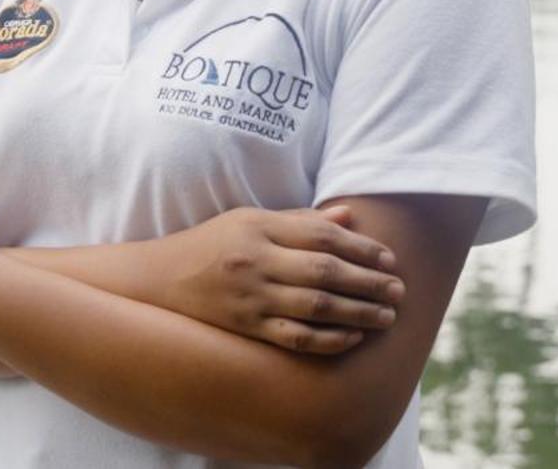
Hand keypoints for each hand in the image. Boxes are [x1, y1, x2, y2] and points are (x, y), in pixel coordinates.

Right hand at [159, 205, 404, 354]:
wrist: (159, 280)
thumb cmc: (211, 245)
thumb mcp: (250, 219)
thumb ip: (300, 220)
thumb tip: (349, 217)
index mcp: (259, 227)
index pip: (321, 235)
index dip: (361, 247)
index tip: (389, 258)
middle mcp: (256, 261)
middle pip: (325, 271)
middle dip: (368, 281)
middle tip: (399, 289)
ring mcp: (250, 297)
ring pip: (316, 306)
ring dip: (358, 312)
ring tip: (387, 316)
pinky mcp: (246, 328)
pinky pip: (294, 337)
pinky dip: (328, 339)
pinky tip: (353, 337)